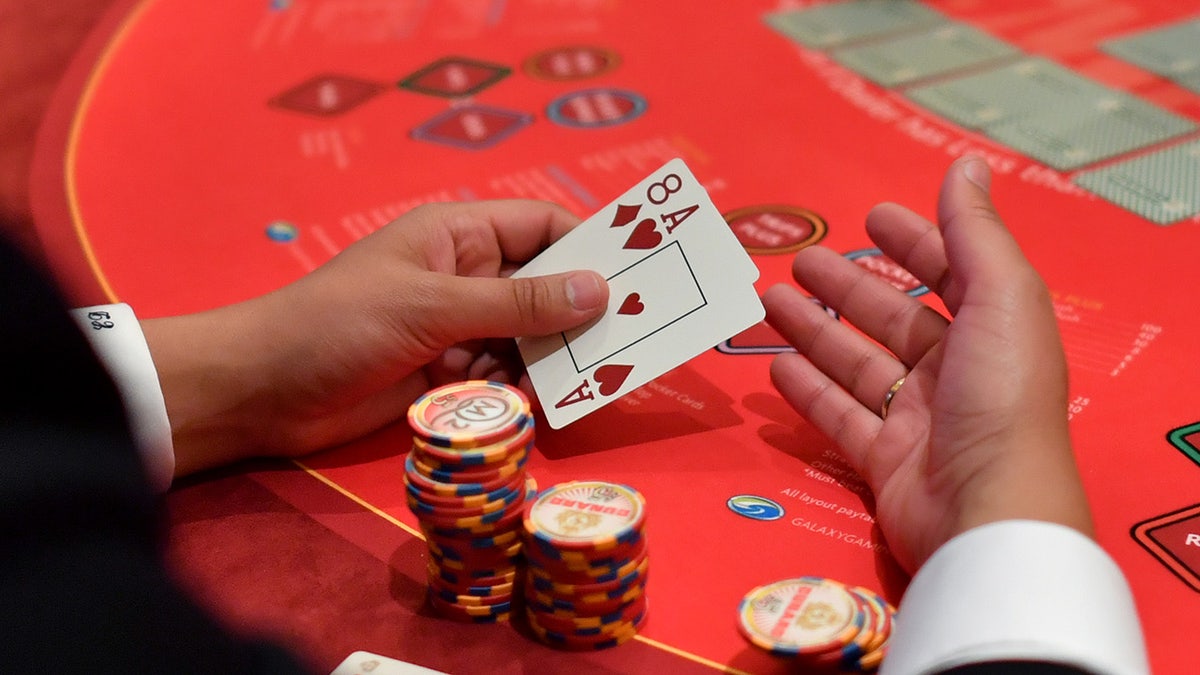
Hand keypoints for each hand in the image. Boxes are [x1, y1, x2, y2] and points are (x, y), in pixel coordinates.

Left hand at [142, 200, 608, 476]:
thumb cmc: (339, 325)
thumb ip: (517, 302)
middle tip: (632, 337)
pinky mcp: (446, 372)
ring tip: (591, 379)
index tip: (637, 278)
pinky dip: (523, 388)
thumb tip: (599, 290)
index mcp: (458, 234)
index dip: (590, 246)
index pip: (542, 226)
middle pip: (543, 285)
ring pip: (528, 336)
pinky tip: (541, 404)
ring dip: (553, 357)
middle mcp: (464, 275)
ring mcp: (456, 326)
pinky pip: (503, 374)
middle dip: (579, 311)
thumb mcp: (432, 306)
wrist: (263, 391)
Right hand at [763, 156, 1092, 573]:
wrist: (988, 513)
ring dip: (815, 331)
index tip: (873, 216)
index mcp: (993, 332)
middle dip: (848, 287)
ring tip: (769, 301)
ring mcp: (919, 420)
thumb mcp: (1001, 299)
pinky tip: (776, 364)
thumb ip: (976, 232)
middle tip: (800, 260)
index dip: (916, 242)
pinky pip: (840, 417)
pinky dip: (808, 391)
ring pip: (857, 365)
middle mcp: (957, 373)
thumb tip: (967, 164)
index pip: (951, 274)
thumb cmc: (1001, 397)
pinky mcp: (886, 462)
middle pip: (893, 320)